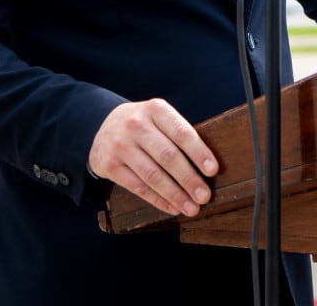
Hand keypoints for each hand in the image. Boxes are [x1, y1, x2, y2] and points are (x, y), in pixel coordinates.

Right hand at [88, 98, 218, 216]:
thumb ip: (178, 135)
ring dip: (175, 195)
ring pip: (152, 175)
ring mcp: (120, 144)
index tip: (213, 170)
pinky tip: (172, 207)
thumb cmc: (144, 127)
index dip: (198, 152)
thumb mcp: (158, 119)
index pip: (181, 132)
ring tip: (192, 208)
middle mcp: (136, 124)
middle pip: (167, 156)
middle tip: (204, 196)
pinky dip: (158, 200)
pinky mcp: (109, 164)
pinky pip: (137, 187)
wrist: (103, 127)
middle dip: (189, 179)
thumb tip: (208, 167)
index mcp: (155, 109)